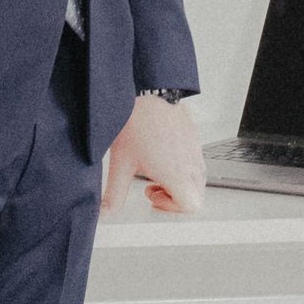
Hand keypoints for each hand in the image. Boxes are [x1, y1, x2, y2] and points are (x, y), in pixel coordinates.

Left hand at [100, 94, 206, 215]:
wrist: (147, 91)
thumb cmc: (137, 123)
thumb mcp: (120, 164)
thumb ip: (114, 195)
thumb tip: (106, 212)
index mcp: (176, 174)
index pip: (191, 206)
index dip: (171, 208)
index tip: (153, 197)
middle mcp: (191, 164)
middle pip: (195, 196)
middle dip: (174, 198)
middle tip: (153, 188)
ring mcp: (195, 150)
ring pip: (197, 180)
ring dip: (179, 183)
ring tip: (155, 171)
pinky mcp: (194, 138)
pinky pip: (195, 162)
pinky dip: (182, 168)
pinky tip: (160, 156)